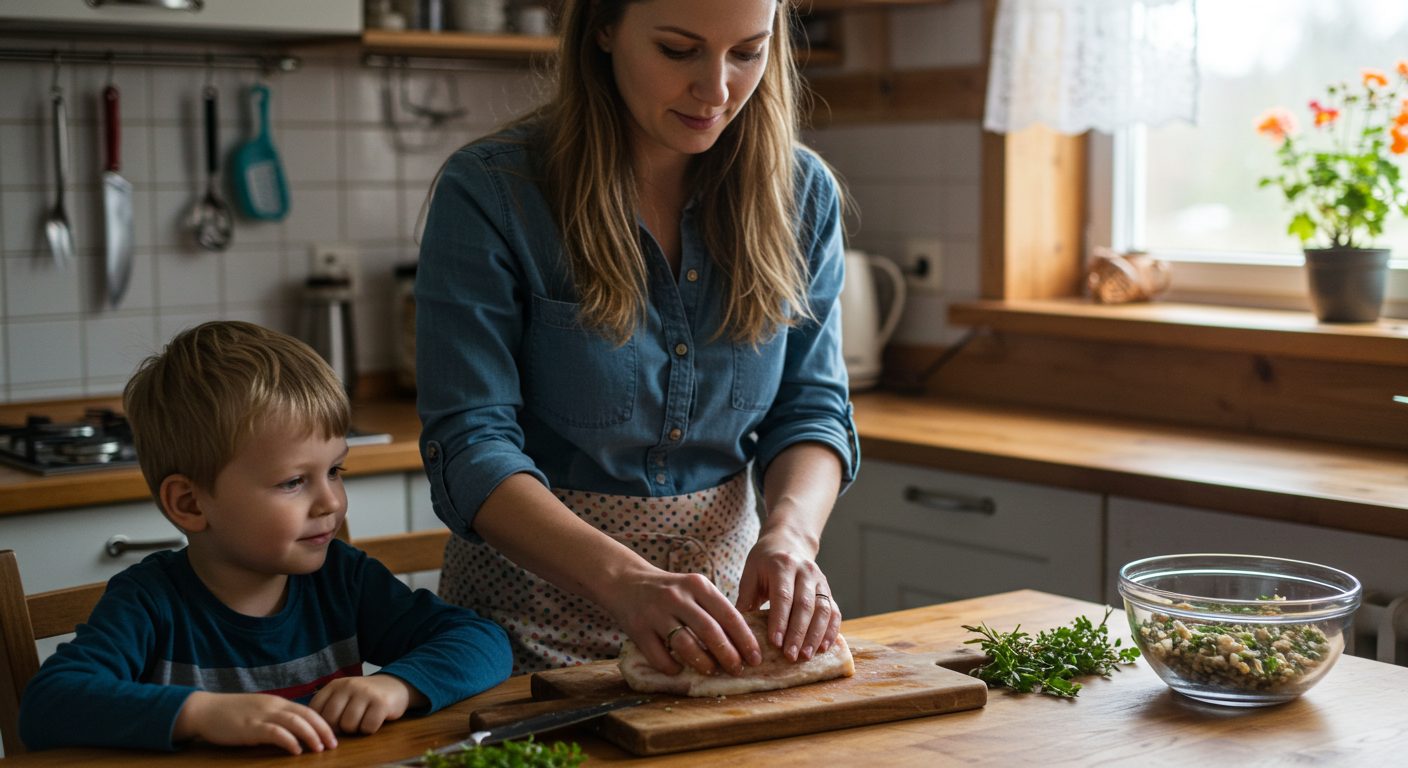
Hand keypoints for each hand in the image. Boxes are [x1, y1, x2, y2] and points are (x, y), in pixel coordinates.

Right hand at [173, 691, 336, 754]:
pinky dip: (288, 740)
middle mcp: (273, 706)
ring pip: (295, 721)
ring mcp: (262, 715)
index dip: (322, 723)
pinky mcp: (250, 727)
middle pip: (306, 715)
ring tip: (320, 748)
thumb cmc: (232, 714)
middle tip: (334, 744)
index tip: (333, 736)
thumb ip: (276, 719)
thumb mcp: (259, 712)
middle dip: (323, 730)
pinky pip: (274, 732)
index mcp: (277, 702)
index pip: (307, 710)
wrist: (204, 710)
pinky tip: (296, 750)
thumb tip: (294, 732)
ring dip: (310, 735)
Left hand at [308, 674, 424, 734]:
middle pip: (331, 720)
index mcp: (334, 685)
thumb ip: (327, 707)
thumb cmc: (364, 696)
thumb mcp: (342, 695)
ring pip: (349, 725)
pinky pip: (367, 727)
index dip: (321, 724)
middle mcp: (348, 686)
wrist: (395, 685)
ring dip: (356, 729)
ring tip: (363, 719)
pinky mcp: (381, 703)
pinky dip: (370, 728)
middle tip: (350, 722)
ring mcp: (365, 693)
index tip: (331, 725)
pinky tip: (375, 719)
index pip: (315, 711)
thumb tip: (311, 730)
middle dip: (339, 728)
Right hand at [599, 567, 762, 677]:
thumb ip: (714, 609)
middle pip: (710, 631)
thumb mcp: (693, 589)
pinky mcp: (638, 629)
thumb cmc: (669, 590)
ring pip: (685, 645)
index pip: (729, 615)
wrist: (625, 582)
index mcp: (698, 585)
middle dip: (728, 655)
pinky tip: (679, 669)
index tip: (755, 658)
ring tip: (712, 670)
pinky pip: (659, 656)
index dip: (745, 640)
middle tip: (737, 670)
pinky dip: (672, 667)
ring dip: (703, 662)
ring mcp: (657, 613)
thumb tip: (742, 642)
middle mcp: (678, 597)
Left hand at [736, 527, 840, 661]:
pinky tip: (823, 647)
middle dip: (798, 633)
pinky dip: (830, 630)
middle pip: (805, 605)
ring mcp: (820, 581)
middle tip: (791, 656)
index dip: (780, 621)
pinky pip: (834, 611)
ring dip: (815, 635)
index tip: (775, 643)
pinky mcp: (828, 590)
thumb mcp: (751, 573)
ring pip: (823, 610)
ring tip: (806, 656)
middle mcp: (806, 571)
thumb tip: (736, 629)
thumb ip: (745, 599)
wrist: (788, 543)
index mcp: (783, 565)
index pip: (783, 596)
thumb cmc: (764, 562)